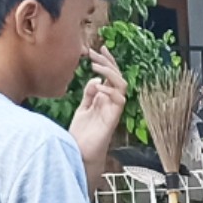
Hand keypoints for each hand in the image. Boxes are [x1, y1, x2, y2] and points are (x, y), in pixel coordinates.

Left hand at [69, 46, 126, 167]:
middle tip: (94, 52)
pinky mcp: (113, 118)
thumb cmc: (82, 134)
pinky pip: (119, 99)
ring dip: (110, 72)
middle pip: (117, 77)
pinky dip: (109, 90)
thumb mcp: (83, 108)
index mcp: (105, 98)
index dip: (106, 61)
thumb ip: (89, 94)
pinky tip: (97, 86)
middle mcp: (112, 102)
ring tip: (95, 65)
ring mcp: (113, 109)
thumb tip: (95, 78)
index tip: (97, 49)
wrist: (80, 153)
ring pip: (121, 84)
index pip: (109, 75)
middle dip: (107, 62)